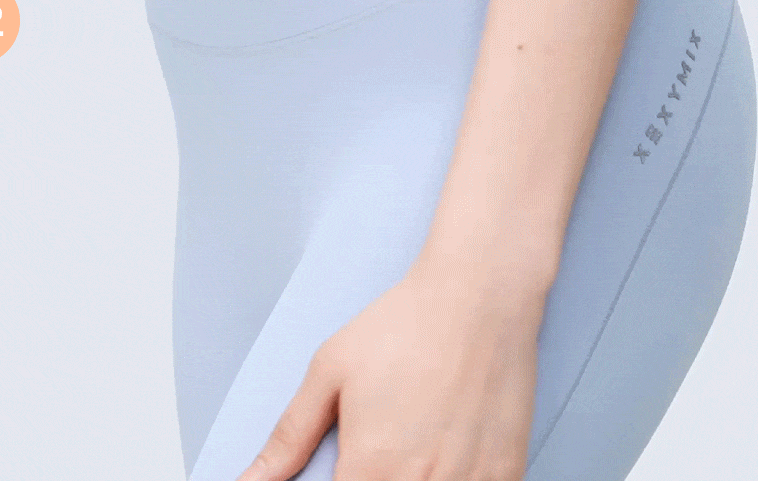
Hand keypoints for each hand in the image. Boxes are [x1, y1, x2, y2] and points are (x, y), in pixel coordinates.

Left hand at [235, 260, 545, 480]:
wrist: (480, 295)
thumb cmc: (409, 325)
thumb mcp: (329, 373)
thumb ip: (288, 439)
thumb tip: (251, 480)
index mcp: (371, 467)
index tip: (343, 471)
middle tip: (376, 457)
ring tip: (409, 453)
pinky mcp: (507, 473)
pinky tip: (444, 459)